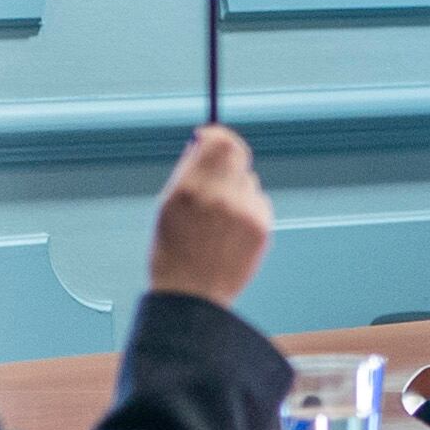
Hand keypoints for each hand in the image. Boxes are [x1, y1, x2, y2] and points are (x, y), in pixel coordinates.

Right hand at [148, 125, 272, 306]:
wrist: (192, 296)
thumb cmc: (173, 251)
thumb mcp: (167, 206)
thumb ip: (186, 172)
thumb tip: (201, 144)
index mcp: (191, 189)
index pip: (218, 141)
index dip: (216, 133)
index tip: (209, 136)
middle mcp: (221, 197)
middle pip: (238, 154)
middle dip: (228, 156)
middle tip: (218, 169)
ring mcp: (244, 213)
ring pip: (249, 180)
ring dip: (236, 187)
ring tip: (217, 217)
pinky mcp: (262, 228)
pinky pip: (259, 202)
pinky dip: (248, 209)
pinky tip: (231, 231)